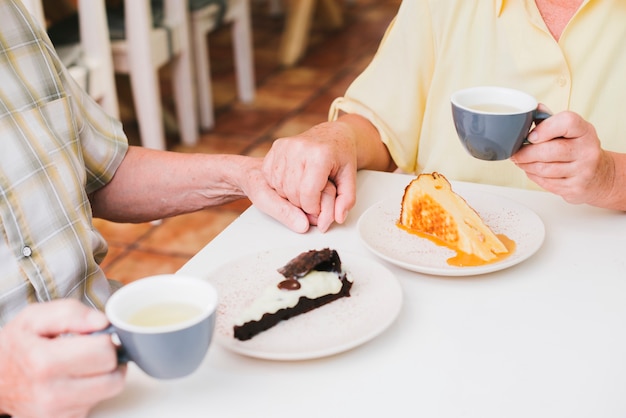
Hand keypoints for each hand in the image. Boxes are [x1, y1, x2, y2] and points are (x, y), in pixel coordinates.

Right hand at [0, 300, 125, 417]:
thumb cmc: (16, 346)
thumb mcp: (34, 317)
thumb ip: (71, 313)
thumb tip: (102, 322)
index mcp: (43, 362)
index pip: (104, 352)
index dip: (105, 339)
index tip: (96, 336)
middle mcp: (51, 393)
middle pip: (113, 377)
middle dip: (110, 358)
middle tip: (94, 350)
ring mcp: (56, 413)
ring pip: (110, 391)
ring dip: (105, 375)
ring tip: (85, 364)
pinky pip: (96, 403)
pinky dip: (92, 390)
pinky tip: (75, 379)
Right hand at [262, 120, 358, 231]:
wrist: (331, 134)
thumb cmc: (340, 155)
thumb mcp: (350, 177)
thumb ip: (346, 199)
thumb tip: (339, 217)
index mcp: (319, 154)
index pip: (308, 193)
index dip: (312, 208)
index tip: (318, 209)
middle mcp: (299, 148)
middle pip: (292, 192)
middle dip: (302, 204)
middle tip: (313, 201)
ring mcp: (285, 146)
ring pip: (280, 187)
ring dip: (290, 196)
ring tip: (305, 191)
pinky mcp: (276, 147)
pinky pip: (271, 177)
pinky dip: (281, 186)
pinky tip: (294, 182)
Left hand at [511, 110, 616, 206]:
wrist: (601, 175)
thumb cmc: (579, 148)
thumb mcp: (571, 131)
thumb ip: (551, 120)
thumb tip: (532, 109)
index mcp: (585, 131)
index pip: (567, 122)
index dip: (545, 128)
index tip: (530, 136)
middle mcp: (587, 150)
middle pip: (549, 151)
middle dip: (526, 153)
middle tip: (515, 153)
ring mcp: (583, 171)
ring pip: (544, 169)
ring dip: (526, 165)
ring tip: (520, 161)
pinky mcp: (575, 188)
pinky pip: (546, 183)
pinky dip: (533, 176)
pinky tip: (531, 171)